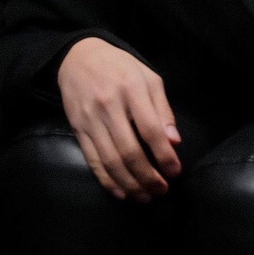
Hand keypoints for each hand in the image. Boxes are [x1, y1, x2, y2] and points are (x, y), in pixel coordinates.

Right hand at [57, 37, 182, 202]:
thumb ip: (162, 109)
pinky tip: (122, 192)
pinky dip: (108, 181)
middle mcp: (109, 106)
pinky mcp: (78, 130)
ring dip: (130, 184)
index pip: (150, 129)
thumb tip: (174, 141)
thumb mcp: (148, 78)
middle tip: (162, 190)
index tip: (175, 171)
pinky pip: (93, 161)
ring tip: (146, 197)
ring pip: (110, 161)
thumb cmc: (121, 67)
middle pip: (129, 151)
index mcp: (131, 89)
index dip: (164, 155)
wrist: (79, 57)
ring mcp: (91, 119)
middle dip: (148, 177)